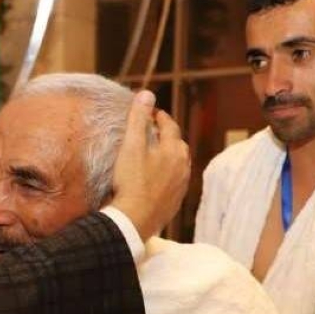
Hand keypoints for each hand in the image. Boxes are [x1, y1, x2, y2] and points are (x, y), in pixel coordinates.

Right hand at [110, 90, 190, 239]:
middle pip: (178, 145)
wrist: (134, 220)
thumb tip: (146, 94)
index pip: (169, 126)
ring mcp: (180, 186)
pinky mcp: (174, 202)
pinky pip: (174, 183)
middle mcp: (182, 166)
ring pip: (178, 165)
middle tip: (154, 133)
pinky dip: (167, 176)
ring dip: (169, 157)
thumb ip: (138, 119)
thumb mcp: (131, 146)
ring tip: (156, 155)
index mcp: (174, 150)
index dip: (160, 117)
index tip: (152, 113)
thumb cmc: (131, 182)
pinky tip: (157, 179)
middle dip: (167, 136)